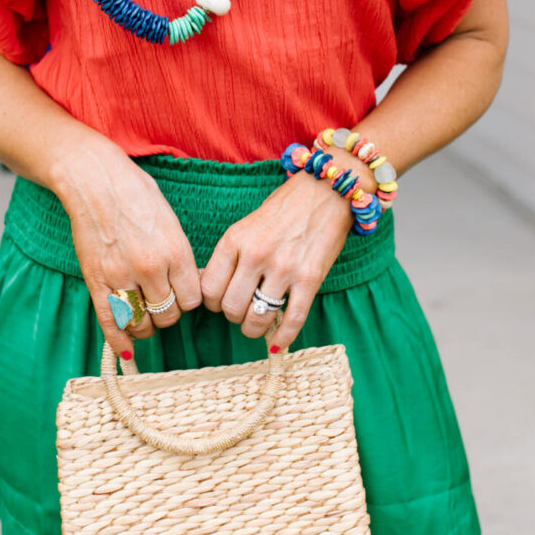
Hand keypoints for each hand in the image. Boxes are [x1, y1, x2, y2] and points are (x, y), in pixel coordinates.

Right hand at [53, 149, 201, 359]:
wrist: (95, 181)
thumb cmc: (136, 194)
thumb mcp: (171, 221)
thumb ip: (179, 255)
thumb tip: (187, 285)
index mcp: (175, 251)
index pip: (192, 300)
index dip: (188, 299)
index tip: (182, 292)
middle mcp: (150, 268)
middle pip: (169, 315)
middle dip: (169, 312)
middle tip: (162, 300)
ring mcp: (121, 277)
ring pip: (143, 323)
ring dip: (147, 325)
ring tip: (145, 314)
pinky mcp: (96, 281)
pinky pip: (111, 323)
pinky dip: (120, 342)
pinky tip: (127, 352)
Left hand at [200, 158, 361, 349]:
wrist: (325, 192)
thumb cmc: (283, 210)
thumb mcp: (246, 226)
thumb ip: (231, 257)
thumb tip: (216, 293)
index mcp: (234, 240)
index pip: (208, 289)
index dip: (212, 302)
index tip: (221, 301)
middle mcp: (256, 255)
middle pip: (230, 308)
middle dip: (234, 316)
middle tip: (242, 311)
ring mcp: (284, 268)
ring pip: (257, 319)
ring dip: (254, 328)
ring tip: (258, 324)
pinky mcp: (310, 279)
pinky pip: (292, 320)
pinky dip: (283, 337)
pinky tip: (278, 342)